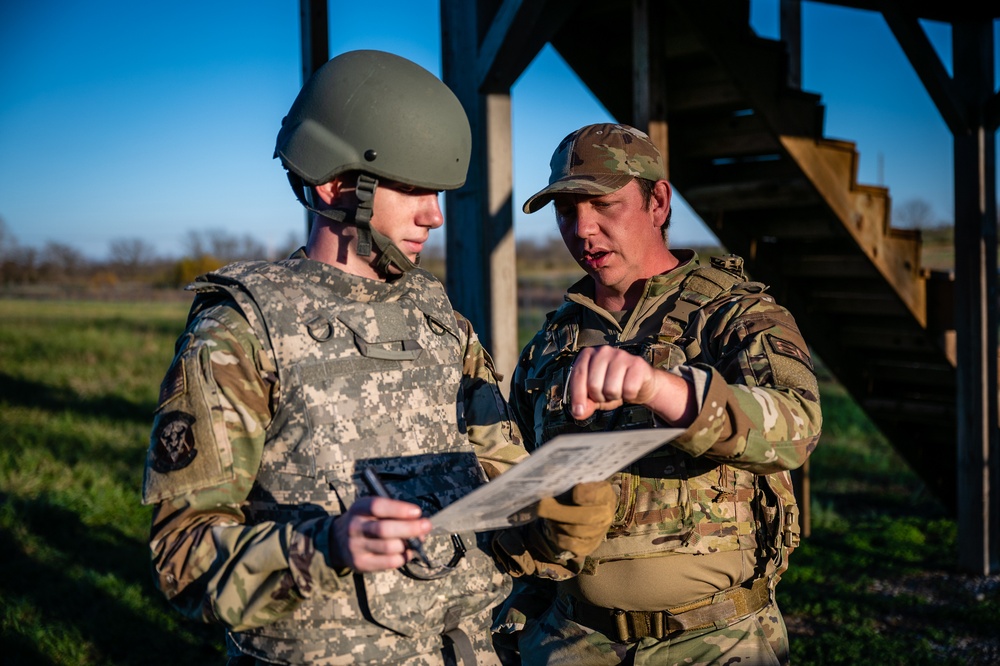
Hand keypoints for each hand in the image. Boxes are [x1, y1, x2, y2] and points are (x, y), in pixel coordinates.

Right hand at [329, 496, 430, 571]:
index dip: (399, 509)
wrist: (338, 541)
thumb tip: (419, 524)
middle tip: (427, 526)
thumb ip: (393, 513)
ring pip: (389, 547)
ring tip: (416, 541)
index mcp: (359, 508)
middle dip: (409, 528)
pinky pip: (388, 563)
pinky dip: (403, 557)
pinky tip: (407, 552)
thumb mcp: (372, 510)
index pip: (377, 506)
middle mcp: (354, 527)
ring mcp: (356, 547)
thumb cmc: (366, 521)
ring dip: (408, 545)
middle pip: (384, 529)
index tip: (417, 512)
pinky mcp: (360, 563)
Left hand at [492, 480, 615, 578]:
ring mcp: (599, 532)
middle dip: (558, 511)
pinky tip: (555, 524)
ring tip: (547, 512)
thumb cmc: (575, 488)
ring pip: (574, 531)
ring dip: (556, 522)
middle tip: (541, 505)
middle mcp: (606, 513)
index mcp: (605, 492)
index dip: (585, 493)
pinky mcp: (588, 546)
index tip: (574, 489)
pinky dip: (557, 535)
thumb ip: (562, 474)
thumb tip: (544, 472)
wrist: (583, 508)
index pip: (597, 495)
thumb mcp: (572, 478)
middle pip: (585, 517)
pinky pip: (569, 543)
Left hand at [567, 346, 659, 420]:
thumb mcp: (596, 395)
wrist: (641, 383)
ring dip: (614, 397)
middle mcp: (603, 351)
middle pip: (593, 385)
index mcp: (588, 355)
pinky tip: (629, 389)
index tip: (578, 411)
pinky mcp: (637, 363)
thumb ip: (586, 403)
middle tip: (606, 394)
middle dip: (599, 397)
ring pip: (611, 389)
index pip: (578, 375)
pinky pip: (628, 389)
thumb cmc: (615, 385)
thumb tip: (578, 412)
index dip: (577, 396)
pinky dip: (629, 396)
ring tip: (618, 391)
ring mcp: (621, 355)